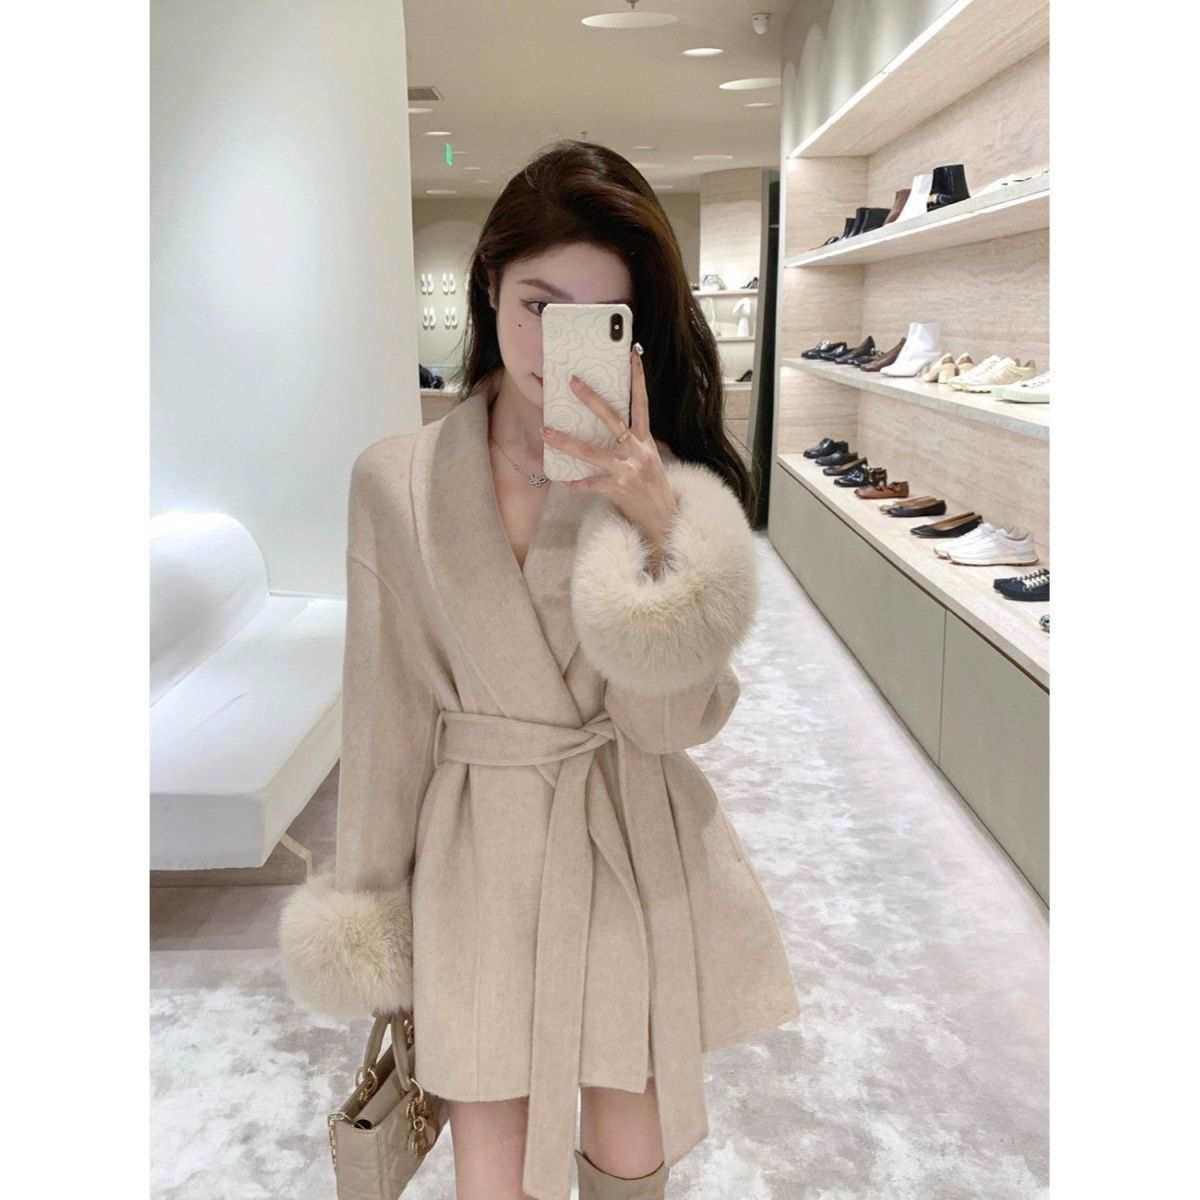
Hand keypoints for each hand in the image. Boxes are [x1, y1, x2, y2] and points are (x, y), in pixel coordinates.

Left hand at [542, 345, 677, 574]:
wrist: (663, 519)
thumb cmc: (652, 487)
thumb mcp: (649, 458)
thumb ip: (633, 440)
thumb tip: (612, 423)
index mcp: (645, 440)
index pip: (642, 403)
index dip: (638, 379)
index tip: (632, 354)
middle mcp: (637, 451)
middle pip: (613, 419)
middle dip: (592, 400)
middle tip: (573, 382)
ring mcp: (627, 470)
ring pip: (592, 452)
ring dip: (567, 442)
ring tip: (546, 431)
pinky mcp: (618, 489)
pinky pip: (590, 484)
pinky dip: (576, 484)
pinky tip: (563, 480)